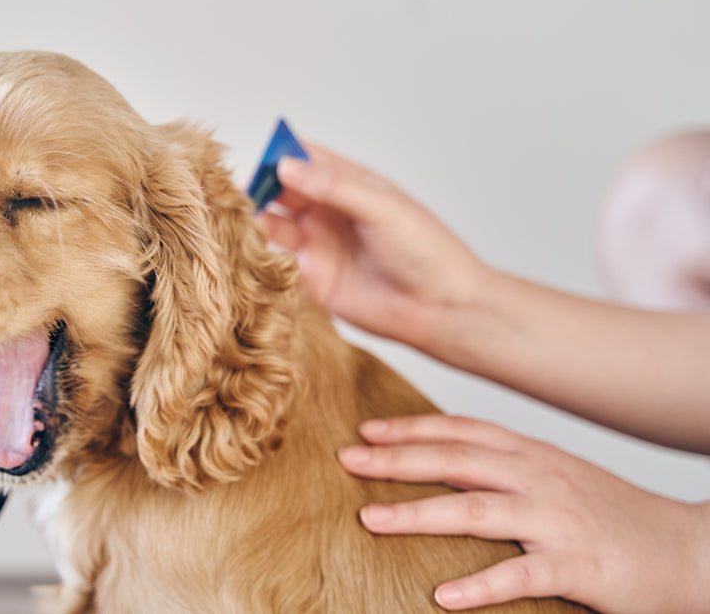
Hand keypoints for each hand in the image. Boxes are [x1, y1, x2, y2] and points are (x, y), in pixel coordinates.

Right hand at [261, 144, 487, 350]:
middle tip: (240, 189)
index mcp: (351, 185)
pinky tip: (250, 243)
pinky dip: (258, 250)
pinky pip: (276, 258)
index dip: (281, 154)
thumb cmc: (426, 251)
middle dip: (261, 185)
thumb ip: (333, 187)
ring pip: (274, 222)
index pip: (306, 158)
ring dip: (255, 216)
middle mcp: (330, 211)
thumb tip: (286, 167)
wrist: (440, 308)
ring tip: (239, 215)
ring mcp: (319, 243)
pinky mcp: (311, 277)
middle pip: (282, 188)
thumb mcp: (381, 208)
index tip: (262, 158)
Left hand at [338, 415, 709, 612]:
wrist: (687, 548)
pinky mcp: (576, 566)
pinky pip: (520, 576)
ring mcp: (556, 519)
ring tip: (371, 521)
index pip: (461, 430)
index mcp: (532, 453)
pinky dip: (480, 586)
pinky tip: (442, 597)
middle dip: (397, 458)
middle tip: (347, 460)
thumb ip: (506, 465)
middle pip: (455, 459)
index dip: (411, 427)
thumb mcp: (555, 474)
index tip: (366, 430)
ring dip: (419, 515)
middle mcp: (538, 476)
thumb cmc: (611, 514)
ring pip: (476, 509)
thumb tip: (445, 461)